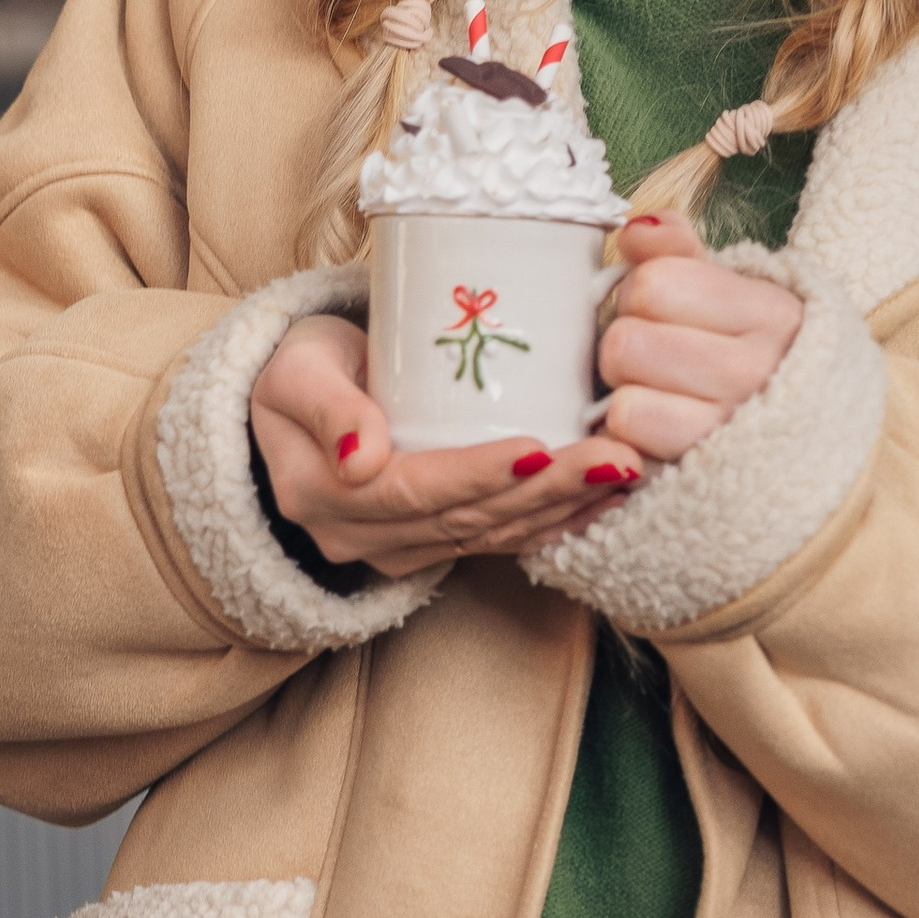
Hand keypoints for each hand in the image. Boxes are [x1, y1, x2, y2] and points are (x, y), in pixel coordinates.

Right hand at [249, 315, 642, 577]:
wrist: (292, 400)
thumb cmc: (299, 367)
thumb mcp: (296, 370)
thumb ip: (328, 408)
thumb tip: (363, 458)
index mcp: (324, 494)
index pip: (415, 489)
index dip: (480, 474)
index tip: (542, 449)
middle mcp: (360, 537)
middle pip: (468, 517)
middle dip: (549, 491)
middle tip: (617, 460)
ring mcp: (397, 550)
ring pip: (492, 535)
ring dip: (565, 509)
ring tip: (626, 475)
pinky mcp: (430, 546)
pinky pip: (498, 541)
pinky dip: (555, 522)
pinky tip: (604, 502)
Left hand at [592, 215, 801, 461]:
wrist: (819, 440)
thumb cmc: (759, 352)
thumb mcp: (736, 290)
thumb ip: (679, 250)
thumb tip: (634, 233)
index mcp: (772, 312)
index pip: (653, 283)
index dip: (641, 292)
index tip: (666, 310)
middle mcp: (759, 374)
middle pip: (626, 342)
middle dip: (627, 346)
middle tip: (657, 357)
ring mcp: (733, 433)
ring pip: (622, 404)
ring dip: (627, 399)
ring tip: (661, 395)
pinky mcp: (704, 483)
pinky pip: (630, 451)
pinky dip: (630, 443)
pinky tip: (658, 433)